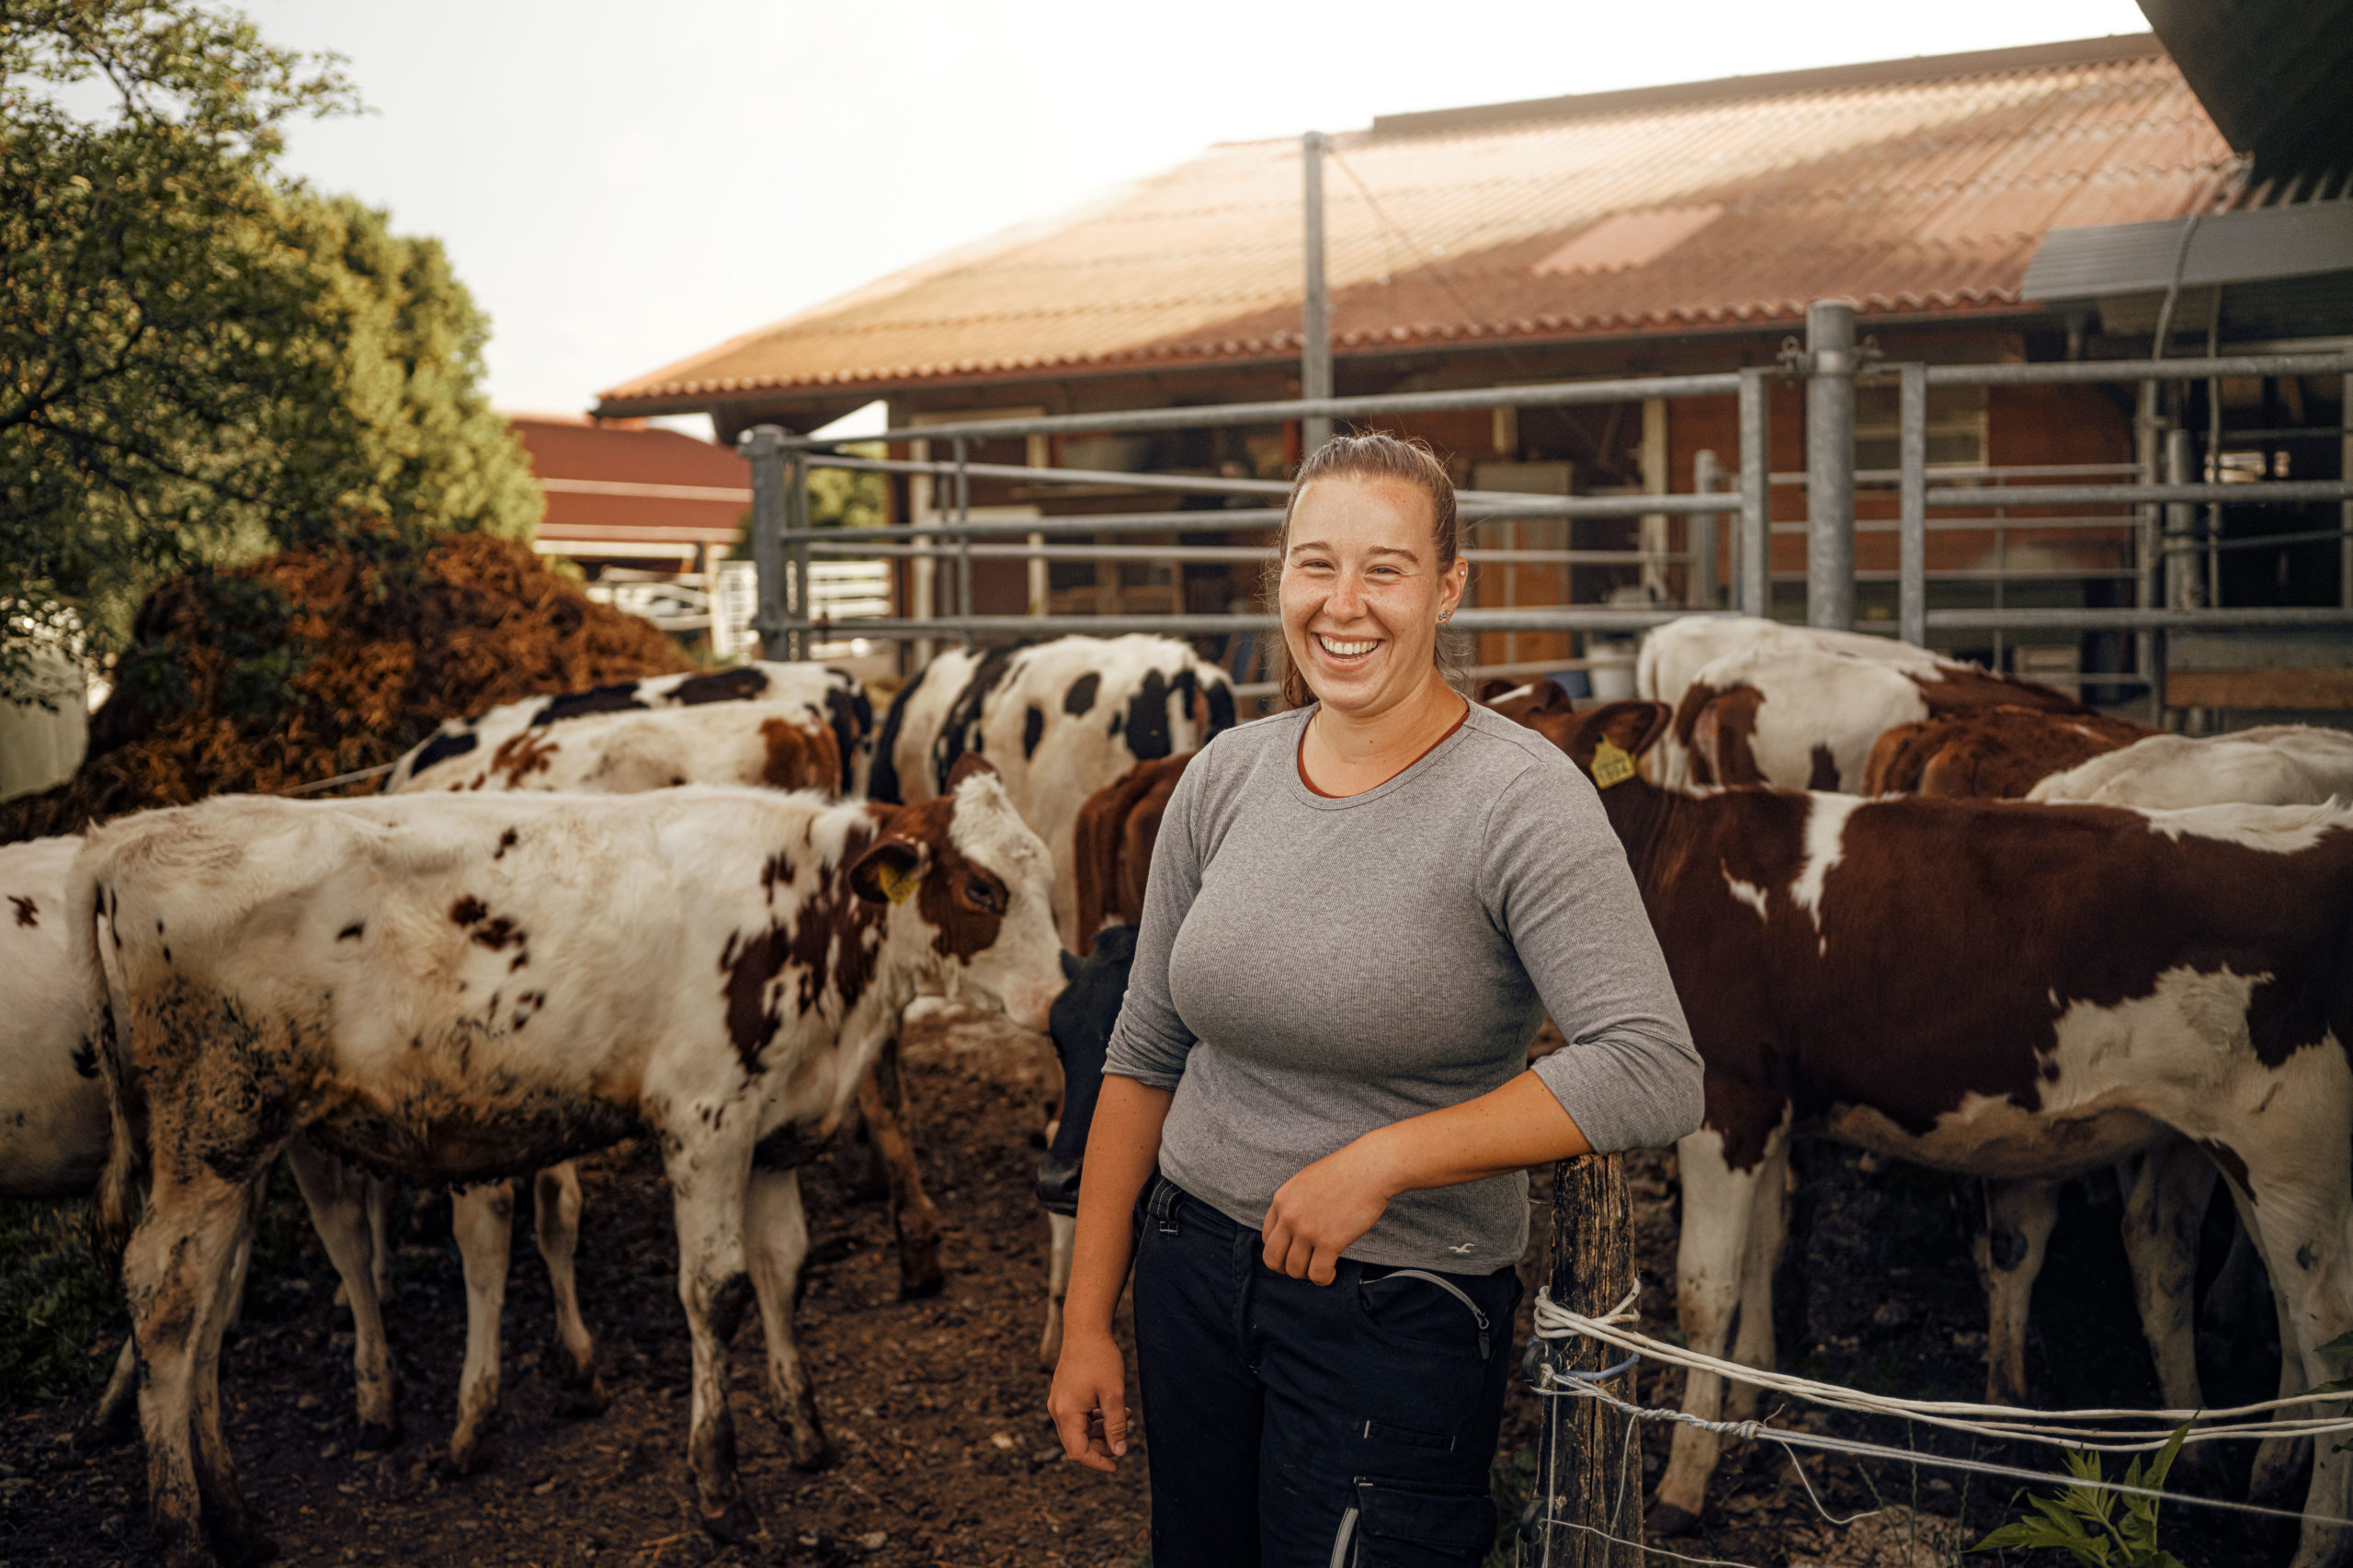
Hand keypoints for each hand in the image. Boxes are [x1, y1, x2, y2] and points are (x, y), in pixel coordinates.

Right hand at [1047, 1328, 1129, 1472]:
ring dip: (1099, 1431)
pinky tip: (1114, 1409)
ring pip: (1078, 1429)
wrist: (1085, 1329)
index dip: (1097, 1462)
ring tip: (1124, 1420)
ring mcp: (1058, 1401)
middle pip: (1076, 1442)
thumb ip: (1116, 1426)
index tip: (1116, 1466)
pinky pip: (1077, 1415)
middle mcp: (1057, 1410)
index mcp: (1066, 1413)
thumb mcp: (1113, 1394)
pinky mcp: (1063, 1393)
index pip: (1078, 1452)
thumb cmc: (1100, 1359)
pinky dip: (1094, 1418)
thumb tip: (1120, 1452)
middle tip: (1122, 1442)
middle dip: (1100, 1447)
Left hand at [1261, 1134, 1399, 1284]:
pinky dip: (1324, 1279)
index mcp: (1281, 1200)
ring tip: (1321, 1267)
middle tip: (1303, 1267)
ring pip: (1295, 1270)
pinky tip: (1332, 1271)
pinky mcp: (1329, 1242)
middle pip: (1273, 1259)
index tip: (1294, 1253)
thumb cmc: (1344, 1172)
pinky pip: (1318, 1274)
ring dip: (1307, 1274)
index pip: (1267, 1238)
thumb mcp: (1305, 1181)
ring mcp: (1308, 1230)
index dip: (1280, 1251)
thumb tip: (1292, 1227)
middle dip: (1286, 1269)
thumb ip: (1294, 1204)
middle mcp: (1289, 1217)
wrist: (1369, 1168)